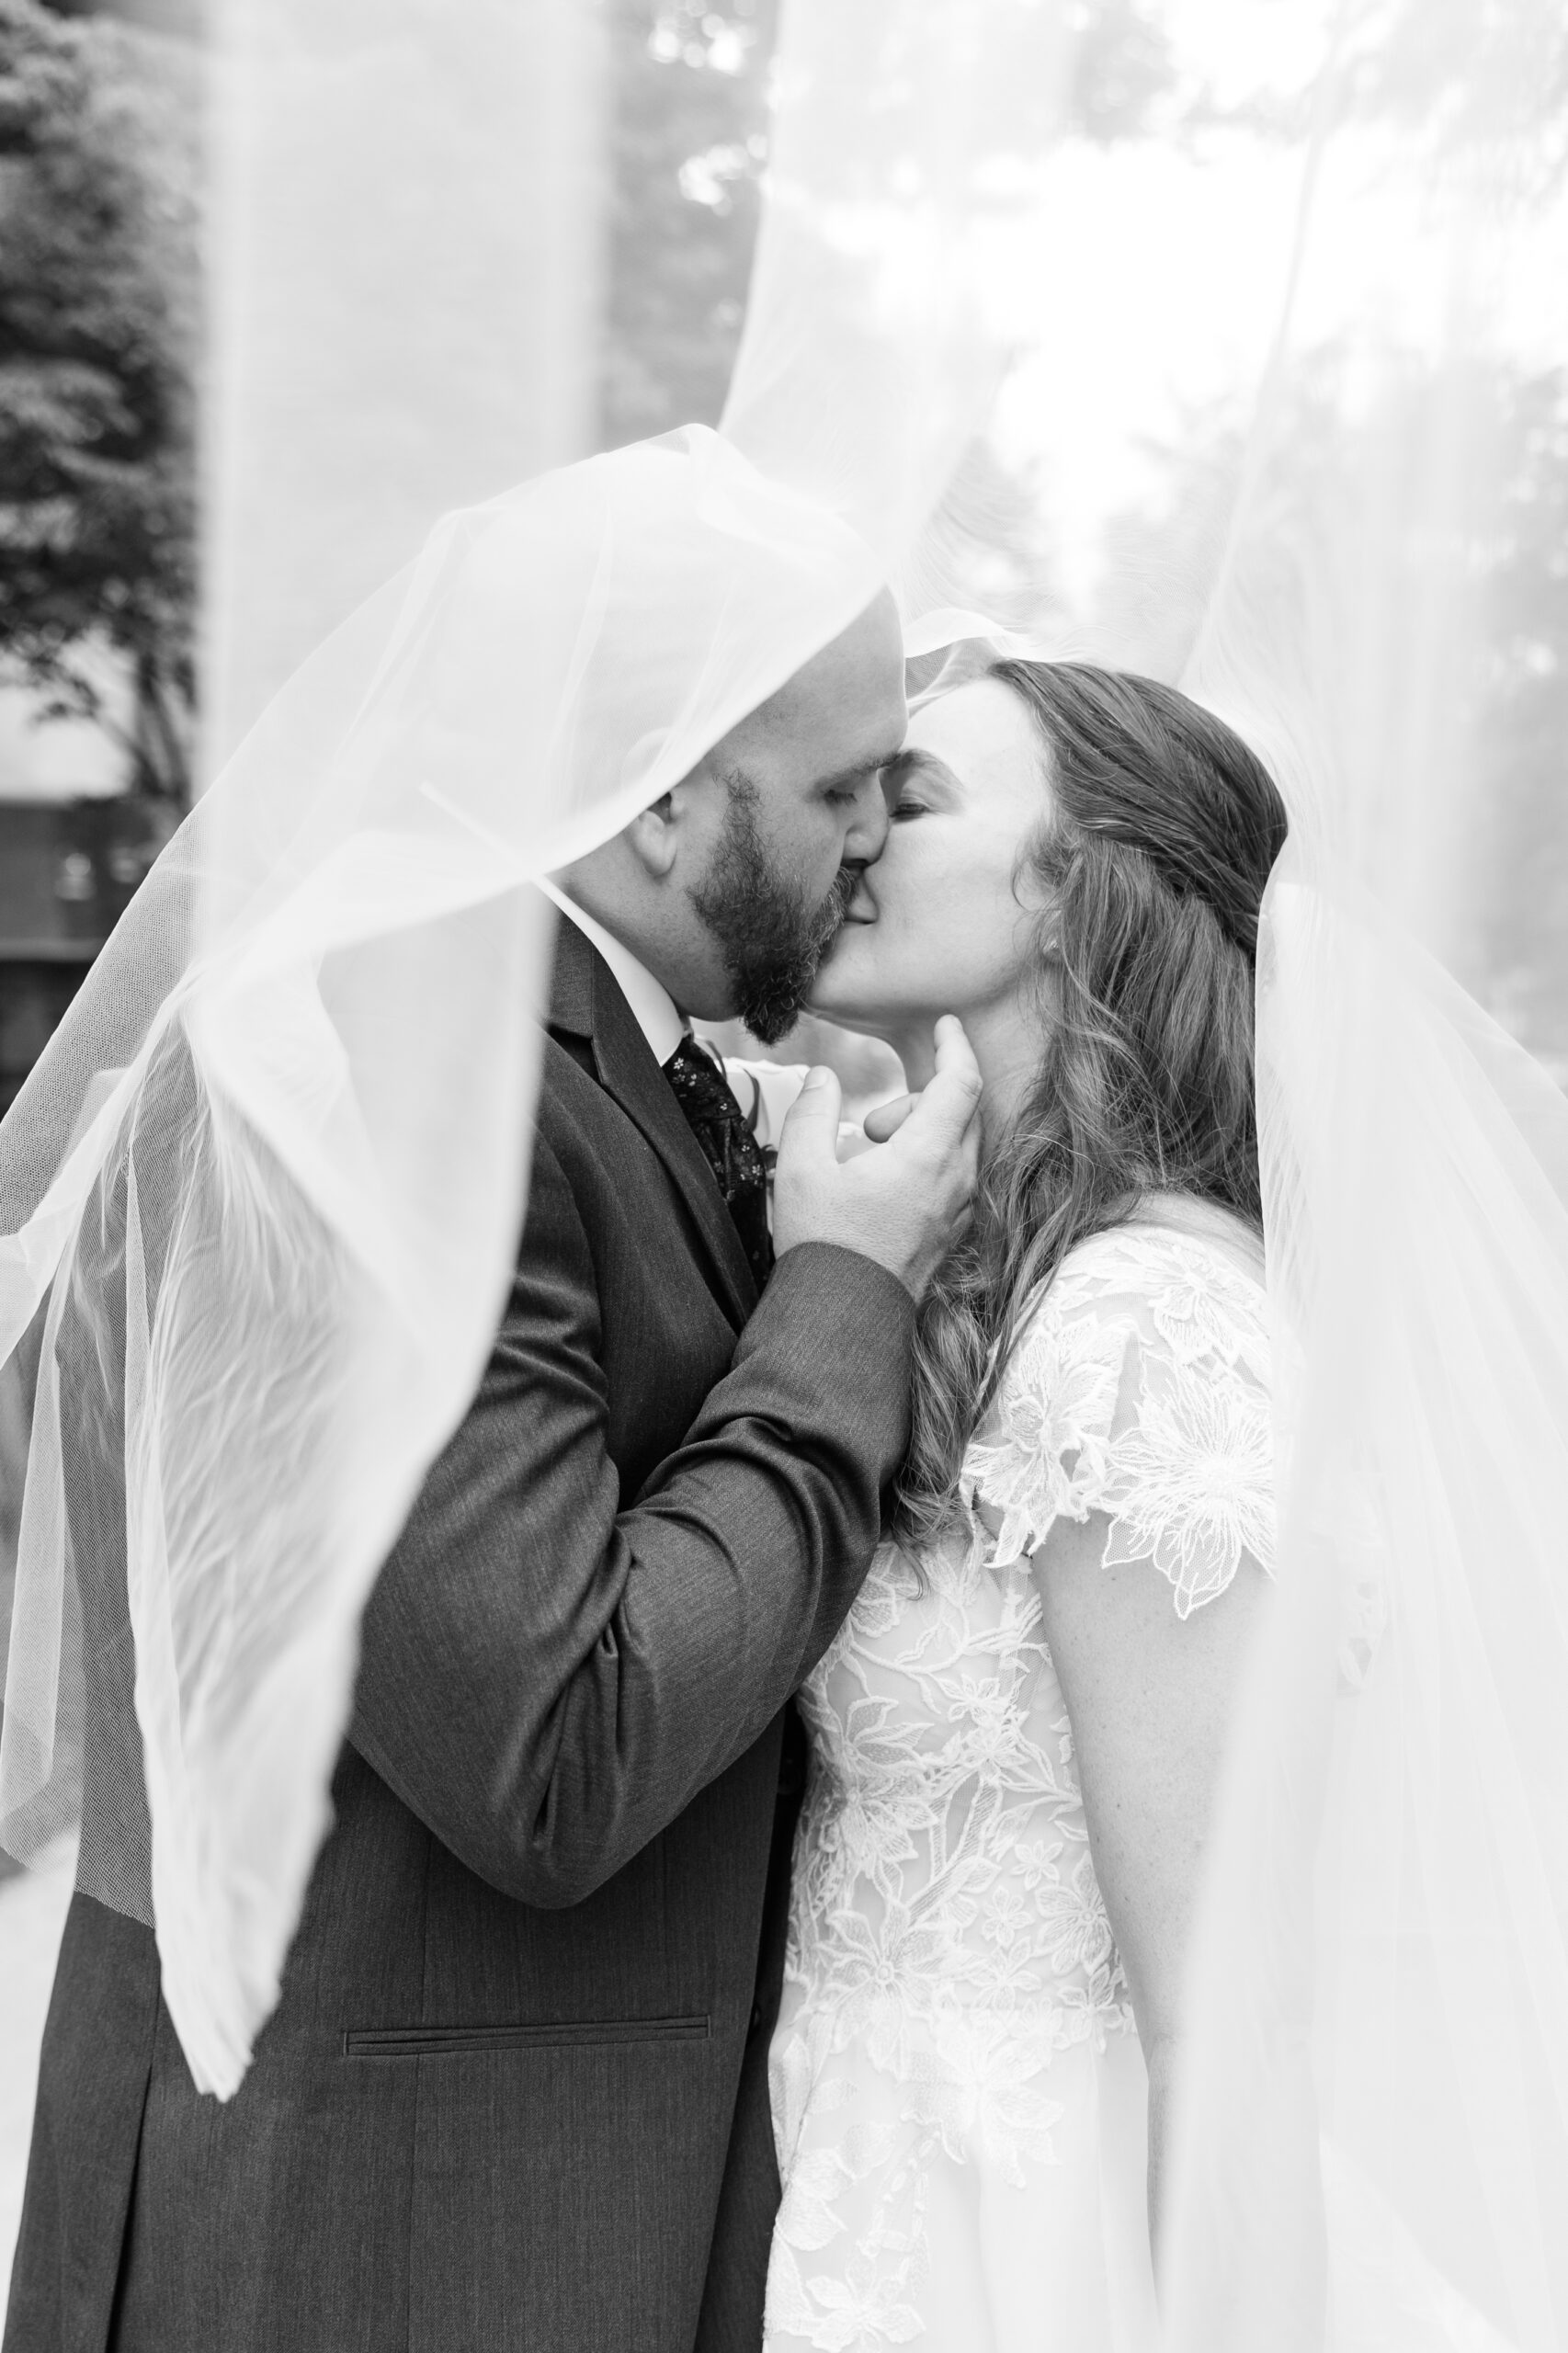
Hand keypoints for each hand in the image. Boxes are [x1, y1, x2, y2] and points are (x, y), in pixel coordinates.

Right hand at [772, 1016, 981, 1300]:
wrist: (843, 1316)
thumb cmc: (823, 1243)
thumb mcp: (801, 1167)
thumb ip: (812, 1110)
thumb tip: (822, 1077)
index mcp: (927, 1154)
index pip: (961, 1081)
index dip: (956, 1046)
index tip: (946, 1025)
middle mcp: (955, 1179)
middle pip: (961, 1111)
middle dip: (919, 1100)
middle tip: (867, 1126)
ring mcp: (959, 1209)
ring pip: (959, 1146)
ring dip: (921, 1134)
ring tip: (868, 1162)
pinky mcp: (952, 1233)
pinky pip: (954, 1179)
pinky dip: (929, 1164)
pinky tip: (884, 1186)